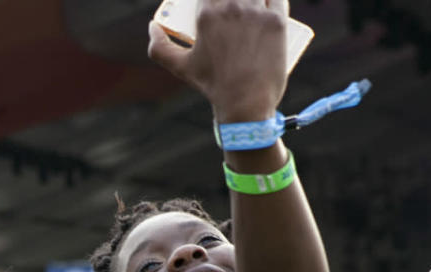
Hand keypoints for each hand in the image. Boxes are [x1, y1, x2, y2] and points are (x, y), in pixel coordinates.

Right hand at [148, 0, 289, 121]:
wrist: (246, 103)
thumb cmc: (212, 85)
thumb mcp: (180, 67)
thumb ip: (158, 48)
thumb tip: (153, 26)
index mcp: (207, 14)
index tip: (212, 5)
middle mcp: (232, 7)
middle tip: (230, 10)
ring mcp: (256, 13)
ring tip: (246, 10)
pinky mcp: (277, 21)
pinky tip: (267, 2)